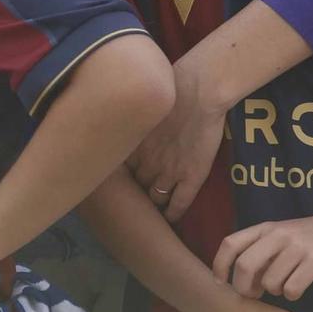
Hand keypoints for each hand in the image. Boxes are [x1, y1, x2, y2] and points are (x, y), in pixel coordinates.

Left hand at [128, 57, 224, 222]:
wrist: (197, 92)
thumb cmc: (168, 92)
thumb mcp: (138, 109)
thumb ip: (130, 123)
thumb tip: (116, 120)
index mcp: (131, 146)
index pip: (119, 172)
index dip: (119, 179)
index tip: (116, 185)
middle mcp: (146, 162)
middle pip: (133, 186)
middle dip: (132, 192)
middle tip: (132, 200)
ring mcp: (169, 171)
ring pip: (154, 197)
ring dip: (151, 204)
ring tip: (150, 213)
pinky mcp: (191, 177)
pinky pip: (178, 203)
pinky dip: (172, 213)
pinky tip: (169, 219)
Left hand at [214, 212, 312, 301]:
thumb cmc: (310, 237)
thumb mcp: (281, 235)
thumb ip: (260, 252)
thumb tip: (239, 280)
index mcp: (264, 228)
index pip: (230, 244)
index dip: (219, 265)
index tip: (220, 282)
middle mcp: (277, 235)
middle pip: (244, 265)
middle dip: (242, 287)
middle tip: (251, 295)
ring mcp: (297, 248)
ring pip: (269, 281)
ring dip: (272, 291)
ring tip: (281, 287)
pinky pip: (292, 288)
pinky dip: (290, 295)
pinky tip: (296, 290)